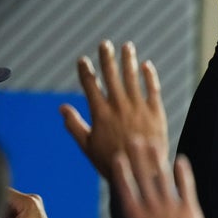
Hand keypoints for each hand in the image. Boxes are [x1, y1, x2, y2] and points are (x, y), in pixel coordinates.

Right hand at [61, 41, 166, 179]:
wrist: (142, 173)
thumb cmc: (111, 163)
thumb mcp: (88, 146)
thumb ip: (74, 126)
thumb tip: (61, 108)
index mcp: (100, 113)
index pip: (90, 85)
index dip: (85, 71)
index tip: (82, 60)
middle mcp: (119, 106)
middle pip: (112, 75)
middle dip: (107, 58)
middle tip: (105, 44)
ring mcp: (139, 108)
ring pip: (132, 78)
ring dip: (128, 61)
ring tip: (127, 46)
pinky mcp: (156, 113)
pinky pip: (153, 89)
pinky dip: (149, 76)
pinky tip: (147, 66)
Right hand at [94, 139, 206, 217]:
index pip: (125, 189)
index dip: (121, 171)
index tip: (118, 156)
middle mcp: (151, 208)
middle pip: (142, 178)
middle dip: (137, 157)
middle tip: (134, 139)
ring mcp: (171, 208)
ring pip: (162, 178)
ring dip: (157, 159)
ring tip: (153, 143)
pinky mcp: (190, 211)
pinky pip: (186, 188)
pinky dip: (183, 173)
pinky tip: (181, 160)